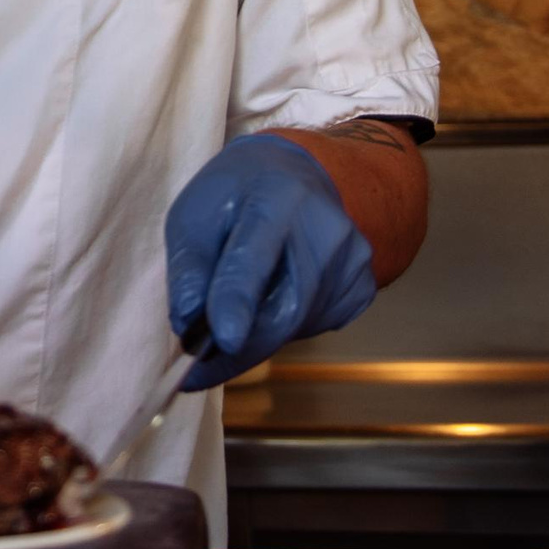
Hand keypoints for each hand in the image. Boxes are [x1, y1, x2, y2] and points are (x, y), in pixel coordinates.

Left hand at [165, 134, 374, 390]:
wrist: (296, 177)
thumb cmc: (233, 196)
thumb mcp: (193, 214)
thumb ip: (189, 267)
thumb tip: (187, 323)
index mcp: (275, 198)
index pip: (254, 256)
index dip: (238, 301)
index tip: (222, 341)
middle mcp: (326, 230)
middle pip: (283, 308)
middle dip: (237, 349)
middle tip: (195, 371)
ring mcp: (352, 261)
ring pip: (296, 325)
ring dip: (254, 337)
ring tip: (228, 317)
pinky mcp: (361, 288)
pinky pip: (312, 327)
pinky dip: (280, 328)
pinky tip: (270, 299)